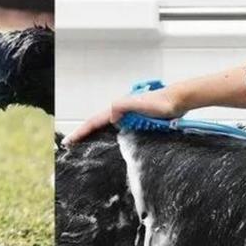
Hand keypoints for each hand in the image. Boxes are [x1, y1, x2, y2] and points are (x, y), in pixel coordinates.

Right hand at [62, 86, 183, 145]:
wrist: (177, 100)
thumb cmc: (161, 103)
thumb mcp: (139, 103)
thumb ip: (123, 106)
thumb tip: (110, 116)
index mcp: (118, 108)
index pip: (94, 121)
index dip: (81, 132)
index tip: (68, 141)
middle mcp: (120, 112)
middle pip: (97, 124)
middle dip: (83, 133)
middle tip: (70, 145)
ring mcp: (128, 117)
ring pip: (105, 127)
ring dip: (93, 135)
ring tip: (83, 145)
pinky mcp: (136, 122)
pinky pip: (116, 131)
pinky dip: (107, 136)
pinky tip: (109, 143)